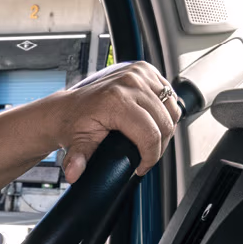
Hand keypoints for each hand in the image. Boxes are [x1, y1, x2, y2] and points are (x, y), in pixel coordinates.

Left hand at [54, 61, 182, 182]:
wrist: (71, 106)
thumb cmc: (75, 125)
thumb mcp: (76, 144)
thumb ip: (76, 160)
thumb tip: (73, 174)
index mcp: (117, 100)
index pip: (150, 135)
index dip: (151, 157)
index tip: (142, 167)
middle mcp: (131, 83)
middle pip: (164, 123)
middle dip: (159, 146)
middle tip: (147, 157)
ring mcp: (139, 73)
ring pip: (171, 109)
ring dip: (166, 128)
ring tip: (151, 141)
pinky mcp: (144, 70)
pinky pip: (168, 95)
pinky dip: (166, 111)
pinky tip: (154, 122)